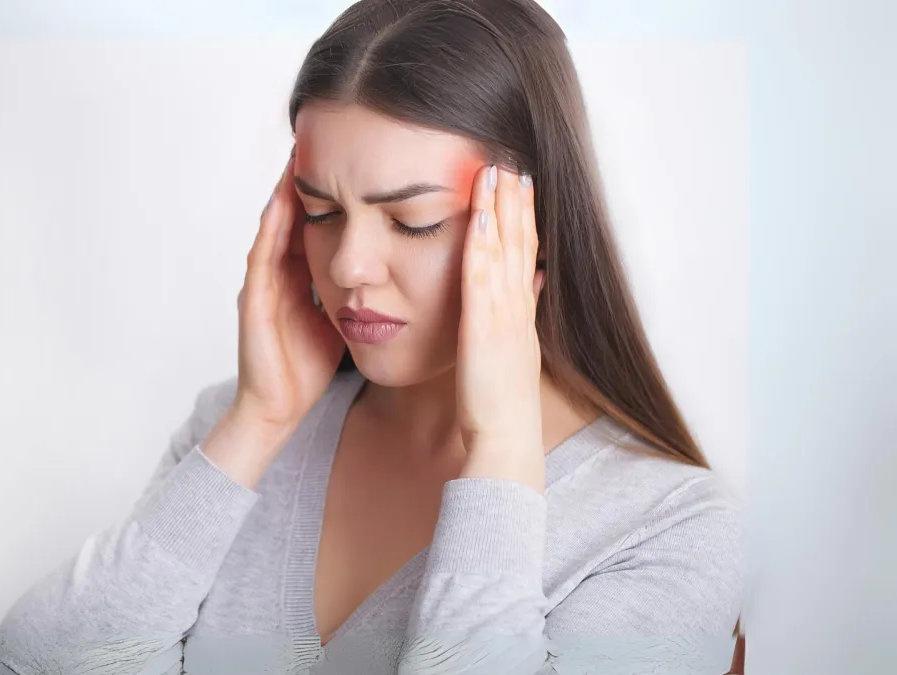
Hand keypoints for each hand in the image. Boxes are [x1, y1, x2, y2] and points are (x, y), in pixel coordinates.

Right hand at [232, 150, 345, 430]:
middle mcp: (280, 271)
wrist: (277, 408)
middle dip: (309, 176)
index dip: (333, 188)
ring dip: (285, 189)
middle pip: (295, 212)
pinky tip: (283, 200)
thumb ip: (359, 285)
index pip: (319, 218)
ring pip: (275, 224)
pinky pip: (263, 253)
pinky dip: (272, 225)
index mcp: (302, 273)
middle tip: (322, 134)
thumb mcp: (343, 315)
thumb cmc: (310, 366)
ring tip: (300, 152)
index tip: (354, 153)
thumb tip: (397, 263)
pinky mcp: (253, 299)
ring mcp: (263, 282)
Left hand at [455, 164, 546, 490]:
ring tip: (497, 170)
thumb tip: (536, 279)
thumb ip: (523, 314)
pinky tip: (480, 215)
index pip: (526, 254)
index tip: (520, 182)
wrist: (506, 442)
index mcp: (521, 313)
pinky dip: (484, 244)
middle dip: (517, 200)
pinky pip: (483, 279)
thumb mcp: (516, 352)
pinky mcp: (485, 329)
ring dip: (502, 210)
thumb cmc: (503, 405)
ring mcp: (504, 316)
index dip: (524, 217)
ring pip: (506, 252)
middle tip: (513, 159)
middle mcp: (517, 308)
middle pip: (521, 243)